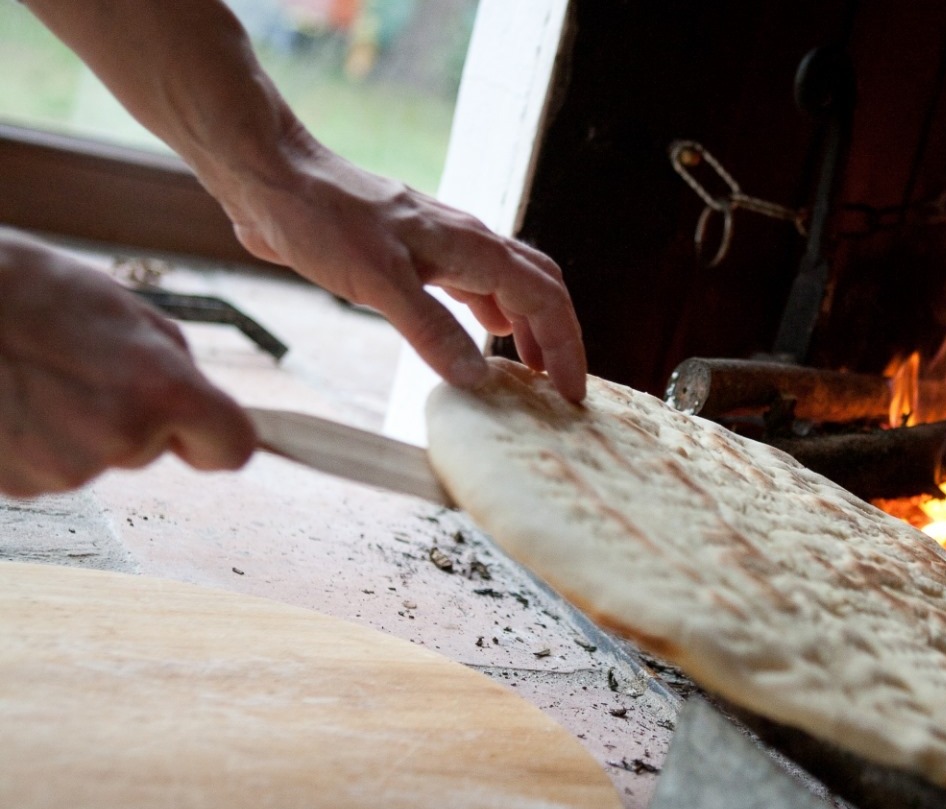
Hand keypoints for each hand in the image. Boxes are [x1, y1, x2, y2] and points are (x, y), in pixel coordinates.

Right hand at [0, 230, 255, 495]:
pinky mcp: (20, 486)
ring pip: (98, 457)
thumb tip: (200, 403)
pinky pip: (50, 466)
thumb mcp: (124, 309)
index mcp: (162, 391)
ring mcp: (66, 469)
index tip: (201, 427)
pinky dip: (35, 440)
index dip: (217, 435)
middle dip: (130, 413)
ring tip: (36, 375)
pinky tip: (11, 398)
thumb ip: (173, 362)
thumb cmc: (28, 291)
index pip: (232, 446)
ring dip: (77, 426)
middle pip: (153, 448)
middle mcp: (122, 438)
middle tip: (80, 365)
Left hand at [216, 141, 587, 401]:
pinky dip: (492, 319)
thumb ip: (430, 330)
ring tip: (531, 373)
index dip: (565, 347)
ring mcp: (443, 247)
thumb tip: (477, 379)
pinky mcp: (415, 255)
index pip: (544, 299)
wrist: (274, 178)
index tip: (572, 394)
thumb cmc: (323, 220)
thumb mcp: (378, 282)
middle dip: (559, 337)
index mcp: (472, 246)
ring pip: (510, 287)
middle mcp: (468, 243)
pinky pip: (474, 288)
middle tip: (562, 388)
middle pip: (540, 288)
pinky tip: (483, 342)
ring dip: (528, 329)